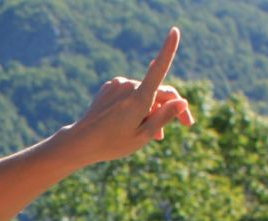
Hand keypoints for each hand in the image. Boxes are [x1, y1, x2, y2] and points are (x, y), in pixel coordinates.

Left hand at [62, 27, 193, 166]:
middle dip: (172, 108)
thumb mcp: (142, 136)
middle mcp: (129, 86)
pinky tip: (136, 122)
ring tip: (156, 135)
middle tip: (187, 125)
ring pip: (145, 94)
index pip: (158, 69)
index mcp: (138, 98)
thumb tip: (182, 101)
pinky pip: (131, 93)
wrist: (81, 142)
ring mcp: (118, 84)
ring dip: (153, 110)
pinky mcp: (111, 86)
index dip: (168, 49)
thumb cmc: (112, 143)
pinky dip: (138, 105)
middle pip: (160, 91)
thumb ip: (164, 117)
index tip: (174, 31)